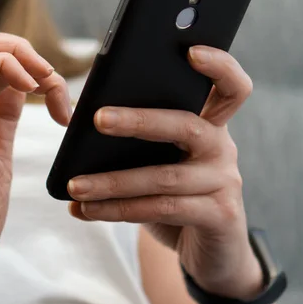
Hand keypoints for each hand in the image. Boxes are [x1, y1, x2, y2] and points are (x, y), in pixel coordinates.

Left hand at [68, 46, 261, 298]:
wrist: (211, 253)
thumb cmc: (178, 199)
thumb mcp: (162, 163)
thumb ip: (136, 139)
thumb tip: (72, 116)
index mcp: (211, 126)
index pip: (230, 87)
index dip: (218, 66)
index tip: (189, 51)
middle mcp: (223, 149)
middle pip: (187, 126)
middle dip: (139, 121)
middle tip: (97, 120)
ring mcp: (225, 183)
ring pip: (164, 177)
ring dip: (113, 182)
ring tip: (75, 186)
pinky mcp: (218, 216)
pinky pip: (162, 209)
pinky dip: (120, 210)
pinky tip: (87, 211)